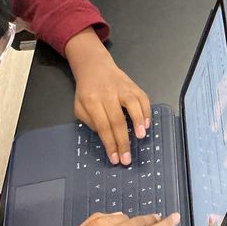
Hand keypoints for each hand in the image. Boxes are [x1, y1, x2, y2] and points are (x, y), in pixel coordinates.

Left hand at [65, 29, 151, 165]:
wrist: (95, 66)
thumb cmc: (87, 90)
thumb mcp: (79, 107)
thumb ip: (90, 122)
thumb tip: (107, 136)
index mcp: (91, 101)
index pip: (102, 127)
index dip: (110, 144)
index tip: (115, 159)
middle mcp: (108, 94)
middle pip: (117, 120)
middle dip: (123, 141)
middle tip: (127, 159)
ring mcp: (122, 88)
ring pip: (132, 104)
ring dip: (138, 121)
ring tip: (141, 136)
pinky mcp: (133, 84)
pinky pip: (143, 97)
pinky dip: (146, 111)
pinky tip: (147, 124)